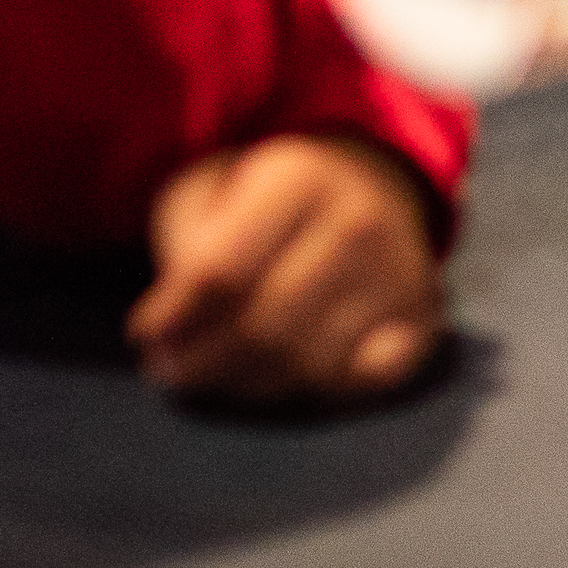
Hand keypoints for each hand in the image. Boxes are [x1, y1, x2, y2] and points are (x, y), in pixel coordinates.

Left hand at [130, 134, 446, 403]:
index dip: (170, 317)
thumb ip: (183, 247)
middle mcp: (359, 221)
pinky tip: (287, 375)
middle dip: (201, 362)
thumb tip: (172, 328)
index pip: (219, 272)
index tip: (145, 334)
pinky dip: (318, 390)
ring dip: (245, 384)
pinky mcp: (422, 316)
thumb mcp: (209, 189)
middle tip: (171, 370)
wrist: (372, 183)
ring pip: (305, 365)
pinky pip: (358, 383)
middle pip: (262, 328)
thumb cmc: (267, 196)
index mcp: (300, 177)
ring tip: (215, 374)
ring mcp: (398, 272)